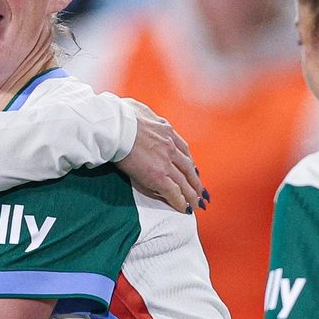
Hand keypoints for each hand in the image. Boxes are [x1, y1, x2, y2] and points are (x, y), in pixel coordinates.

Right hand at [114, 98, 205, 212]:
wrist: (116, 127)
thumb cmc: (120, 116)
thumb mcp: (138, 109)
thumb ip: (144, 114)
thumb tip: (140, 112)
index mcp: (166, 131)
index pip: (183, 149)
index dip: (190, 162)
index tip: (193, 170)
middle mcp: (170, 147)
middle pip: (188, 168)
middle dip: (196, 181)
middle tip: (201, 192)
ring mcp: (166, 162)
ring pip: (184, 182)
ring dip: (192, 195)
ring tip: (197, 205)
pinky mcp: (158, 176)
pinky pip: (174, 192)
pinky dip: (181, 202)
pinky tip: (184, 209)